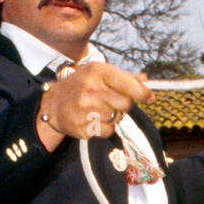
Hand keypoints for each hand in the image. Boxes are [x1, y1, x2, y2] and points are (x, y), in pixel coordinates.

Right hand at [36, 62, 153, 148]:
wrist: (53, 105)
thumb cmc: (80, 86)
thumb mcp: (98, 74)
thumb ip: (122, 77)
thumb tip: (145, 81)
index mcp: (97, 72)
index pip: (128, 84)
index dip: (142, 93)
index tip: (150, 97)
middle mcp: (91, 89)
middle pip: (125, 104)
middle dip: (125, 105)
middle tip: (114, 102)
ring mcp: (86, 110)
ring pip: (118, 118)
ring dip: (114, 116)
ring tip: (99, 109)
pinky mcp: (84, 127)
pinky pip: (108, 131)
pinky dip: (106, 128)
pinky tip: (94, 119)